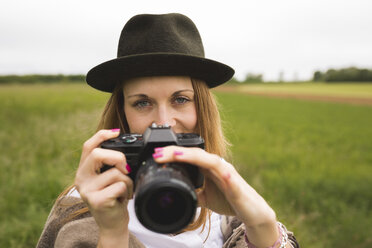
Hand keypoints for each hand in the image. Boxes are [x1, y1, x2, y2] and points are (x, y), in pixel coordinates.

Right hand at [74, 129, 132, 237]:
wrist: (111, 224)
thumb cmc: (113, 198)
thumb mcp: (108, 178)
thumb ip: (110, 164)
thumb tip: (124, 145)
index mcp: (84, 170)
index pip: (88, 146)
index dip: (101, 135)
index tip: (116, 132)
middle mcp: (81, 179)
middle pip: (97, 154)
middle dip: (118, 157)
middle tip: (126, 168)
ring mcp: (87, 191)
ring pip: (114, 172)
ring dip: (127, 180)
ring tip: (125, 190)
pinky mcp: (97, 201)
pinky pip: (120, 186)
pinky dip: (128, 190)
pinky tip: (123, 198)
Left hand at [152, 146, 275, 226]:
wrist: (252, 212)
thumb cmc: (230, 200)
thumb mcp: (205, 198)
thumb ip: (193, 192)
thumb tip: (177, 194)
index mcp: (208, 167)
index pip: (188, 156)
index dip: (172, 154)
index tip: (155, 156)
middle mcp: (215, 165)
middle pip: (193, 153)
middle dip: (175, 151)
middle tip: (157, 153)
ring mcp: (225, 170)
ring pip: (205, 157)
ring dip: (189, 155)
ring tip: (173, 154)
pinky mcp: (233, 180)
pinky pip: (222, 170)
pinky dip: (212, 167)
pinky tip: (202, 164)